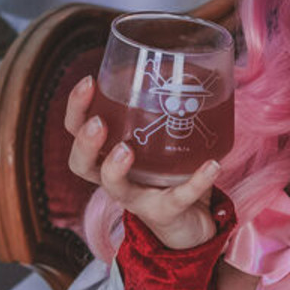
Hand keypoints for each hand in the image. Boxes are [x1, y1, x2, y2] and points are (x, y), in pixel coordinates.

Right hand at [65, 74, 221, 249]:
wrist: (190, 226)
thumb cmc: (171, 177)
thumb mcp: (162, 142)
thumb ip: (167, 110)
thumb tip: (191, 63)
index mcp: (109, 156)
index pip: (77, 130)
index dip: (76, 108)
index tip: (90, 81)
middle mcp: (115, 179)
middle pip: (81, 163)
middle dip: (84, 141)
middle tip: (98, 122)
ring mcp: (137, 199)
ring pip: (113, 186)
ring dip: (114, 167)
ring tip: (127, 150)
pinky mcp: (165, 213)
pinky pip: (179, 197)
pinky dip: (197, 181)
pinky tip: (213, 165)